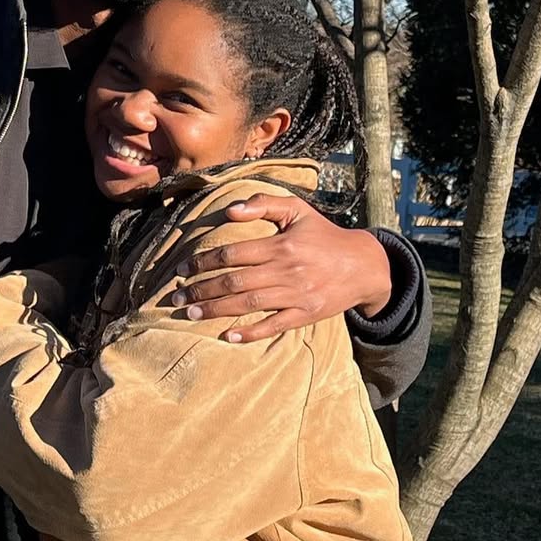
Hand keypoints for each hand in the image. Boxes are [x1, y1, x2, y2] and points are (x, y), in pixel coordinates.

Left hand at [172, 195, 392, 342]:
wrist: (364, 265)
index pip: (232, 254)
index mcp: (281, 245)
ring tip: (191, 315)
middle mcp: (286, 270)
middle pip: (234, 282)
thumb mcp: (298, 210)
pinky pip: (273, 326)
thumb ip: (264, 203)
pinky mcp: (305, 315)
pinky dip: (250, 333)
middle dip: (201, 290)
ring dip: (216, 311)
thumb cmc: (324, 236)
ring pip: (248, 304)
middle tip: (176, 297)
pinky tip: (227, 337)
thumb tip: (230, 210)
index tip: (184, 268)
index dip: (204, 261)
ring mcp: (296, 295)